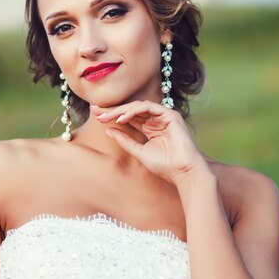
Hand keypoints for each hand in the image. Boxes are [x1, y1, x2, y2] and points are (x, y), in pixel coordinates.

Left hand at [90, 100, 205, 185]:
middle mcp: (157, 119)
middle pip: (131, 109)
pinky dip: (133, 111)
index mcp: (150, 127)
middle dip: (113, 109)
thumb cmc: (164, 166)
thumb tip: (108, 130)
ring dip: (120, 110)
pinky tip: (121, 119)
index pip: (129, 117)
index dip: (112, 115)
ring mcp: (164, 116)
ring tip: (105, 117)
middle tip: (95, 111)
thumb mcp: (139, 152)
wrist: (183, 173)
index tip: (96, 116)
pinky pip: (148, 107)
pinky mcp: (170, 114)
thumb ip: (125, 141)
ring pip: (138, 106)